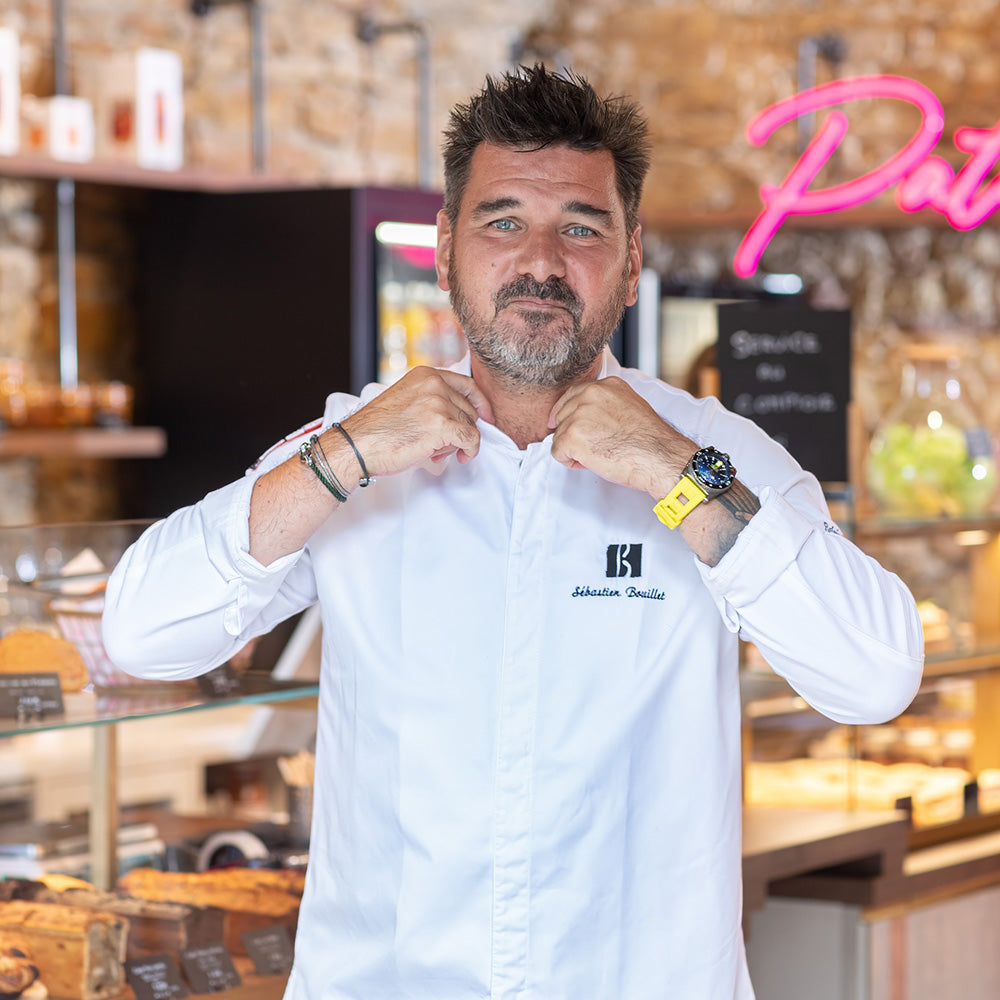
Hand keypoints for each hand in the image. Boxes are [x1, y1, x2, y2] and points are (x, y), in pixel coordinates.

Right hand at [340, 367, 493, 476]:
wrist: (357, 444)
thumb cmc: (377, 429)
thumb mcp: (407, 399)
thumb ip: (431, 400)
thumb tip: (458, 415)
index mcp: (426, 375)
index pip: (467, 385)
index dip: (480, 403)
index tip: (486, 416)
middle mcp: (435, 385)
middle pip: (470, 409)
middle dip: (461, 429)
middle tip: (442, 444)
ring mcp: (439, 404)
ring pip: (470, 426)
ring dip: (458, 442)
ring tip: (437, 451)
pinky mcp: (443, 426)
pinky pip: (471, 439)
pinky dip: (470, 450)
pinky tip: (460, 457)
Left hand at [548, 377, 694, 497]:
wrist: (659, 457)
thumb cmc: (650, 440)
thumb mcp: (630, 407)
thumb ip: (606, 405)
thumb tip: (589, 417)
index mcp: (605, 386)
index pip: (572, 396)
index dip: (568, 415)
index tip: (568, 426)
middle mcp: (590, 395)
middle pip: (562, 416)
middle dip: (573, 434)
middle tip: (595, 447)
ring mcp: (578, 415)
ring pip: (559, 435)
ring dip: (573, 450)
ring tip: (598, 455)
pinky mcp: (571, 437)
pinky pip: (557, 452)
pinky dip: (569, 462)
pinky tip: (590, 463)